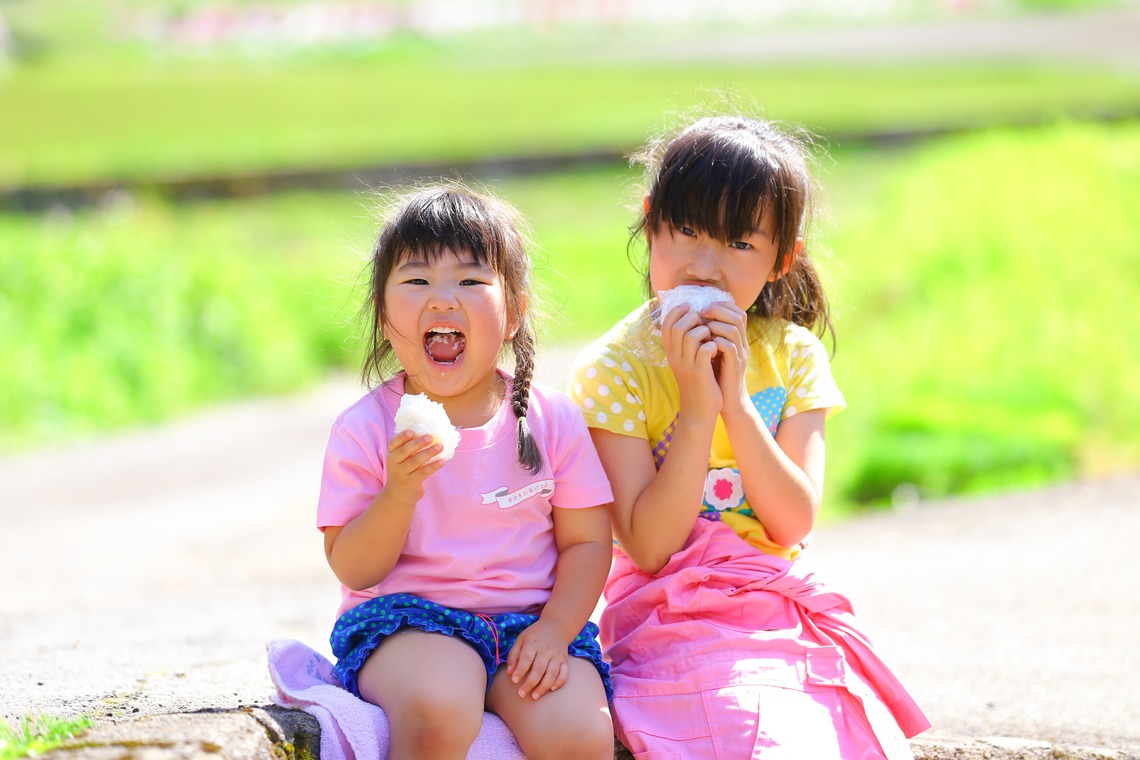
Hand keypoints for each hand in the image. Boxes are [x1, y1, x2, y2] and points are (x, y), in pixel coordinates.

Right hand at [383, 430, 444, 506]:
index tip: (412, 432)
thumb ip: (409, 448)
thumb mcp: (400, 460)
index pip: (393, 443)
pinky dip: (433, 466)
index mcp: (391, 454)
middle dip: (418, 443)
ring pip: (415, 461)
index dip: (402, 437)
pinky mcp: (411, 482)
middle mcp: (394, 463)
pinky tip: (442, 461)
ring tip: (440, 447)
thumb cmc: (403, 470)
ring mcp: (402, 474)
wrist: (398, 495)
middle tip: (430, 437)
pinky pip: (423, 472)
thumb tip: (428, 433)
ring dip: (428, 453)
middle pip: (405, 451)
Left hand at [506, 618, 569, 700]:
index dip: (520, 670)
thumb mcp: (521, 640)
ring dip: (543, 687)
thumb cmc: (534, 636)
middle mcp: (546, 650)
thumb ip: (514, 655)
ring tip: (534, 696)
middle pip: (539, 669)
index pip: (526, 658)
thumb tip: (509, 672)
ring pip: (552, 673)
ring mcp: (557, 656)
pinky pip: (564, 673)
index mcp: (533, 644)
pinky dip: (559, 682)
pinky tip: (551, 689)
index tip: (514, 680)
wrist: (556, 626)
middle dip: (530, 683)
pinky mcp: (565, 660)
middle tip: (521, 694)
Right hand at [660, 303, 720, 420]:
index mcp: (671, 352)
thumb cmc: (697, 382)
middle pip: (677, 327)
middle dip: (693, 319)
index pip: (666, 324)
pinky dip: (714, 345)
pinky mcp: (700, 373)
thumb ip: (687, 343)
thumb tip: (695, 319)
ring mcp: (687, 365)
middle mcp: (675, 357)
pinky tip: (717, 350)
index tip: (689, 306)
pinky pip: (706, 349)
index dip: (676, 311)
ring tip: (711, 338)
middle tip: (704, 323)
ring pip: (690, 335)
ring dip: (704, 331)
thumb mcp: (687, 361)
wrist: (699, 410)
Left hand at [702, 302, 750, 410]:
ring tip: (702, 329)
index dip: (722, 305)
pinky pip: (729, 347)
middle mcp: (742, 344)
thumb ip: (710, 337)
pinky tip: (705, 345)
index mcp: (737, 339)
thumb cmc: (717, 377)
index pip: (737, 312)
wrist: (728, 402)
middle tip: (702, 314)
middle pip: (738, 316)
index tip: (704, 309)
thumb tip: (695, 320)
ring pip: (733, 329)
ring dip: (715, 325)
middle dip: (718, 311)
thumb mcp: (714, 353)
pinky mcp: (735, 366)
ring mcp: (740, 355)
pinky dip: (716, 342)